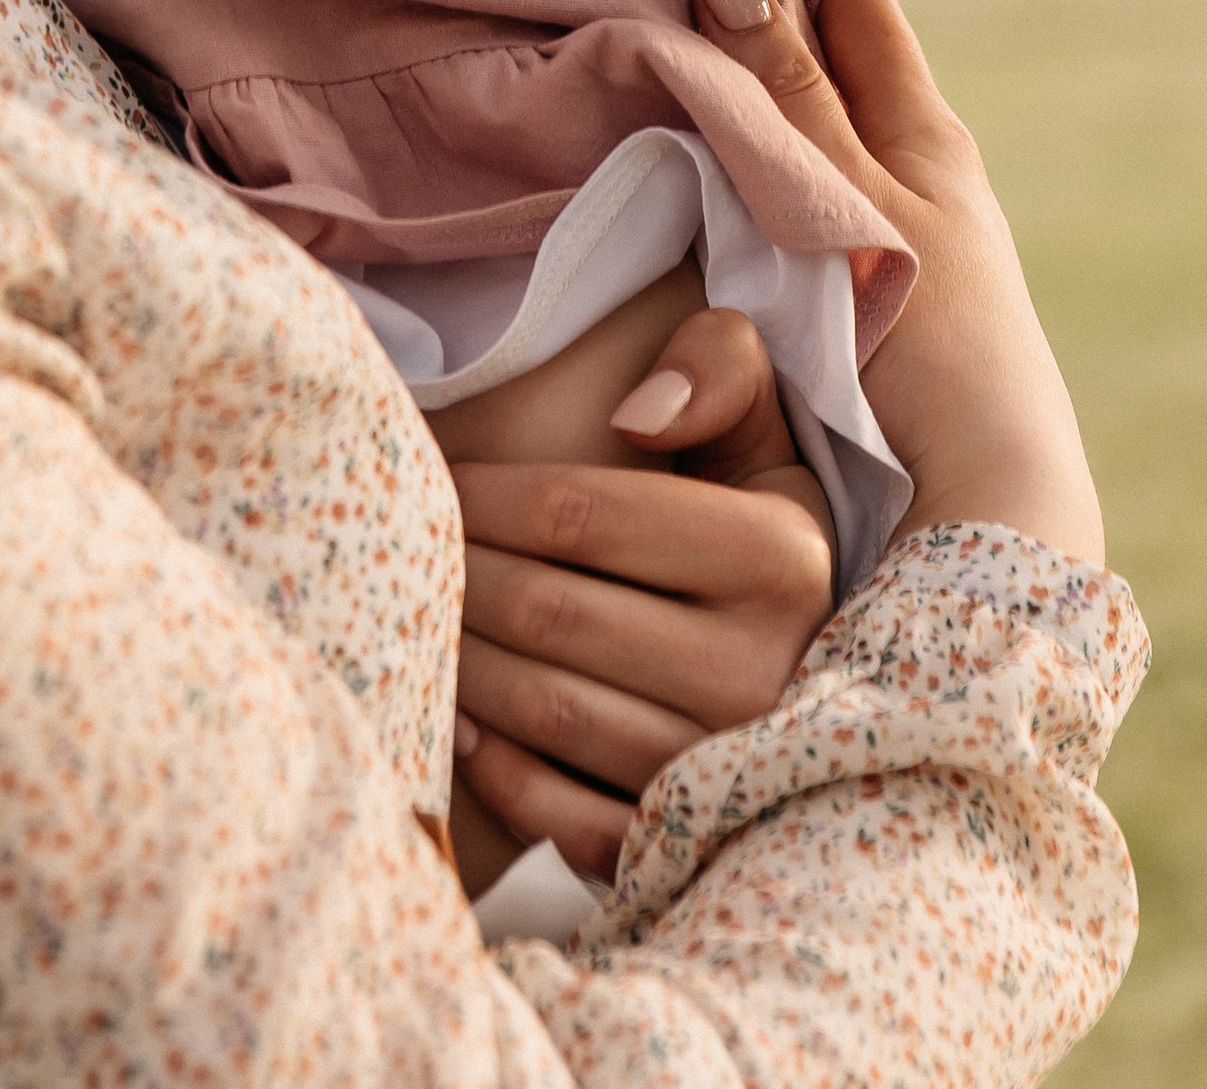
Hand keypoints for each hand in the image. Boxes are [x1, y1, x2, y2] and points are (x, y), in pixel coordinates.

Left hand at [451, 331, 833, 884]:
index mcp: (780, 557)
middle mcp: (764, 671)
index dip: (486, 492)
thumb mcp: (757, 428)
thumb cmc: (744, 522)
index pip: (581, 514)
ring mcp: (726, 769)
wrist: (798, 669)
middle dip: (458, 573)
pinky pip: (561, 816)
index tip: (438, 478)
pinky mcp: (689, 842)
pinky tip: (462, 720)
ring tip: (420, 620)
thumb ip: (718, 364)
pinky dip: (495, 768)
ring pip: (545, 708)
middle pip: (549, 612)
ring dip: (462, 661)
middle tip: (408, 549)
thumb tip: (635, 417)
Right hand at [691, 0, 1103, 567]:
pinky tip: (700, 151)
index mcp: (924, 128)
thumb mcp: (854, 204)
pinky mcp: (861, 290)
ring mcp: (889, 227)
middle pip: (832, 50)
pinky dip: (750, 149)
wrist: (978, 497)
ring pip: (809, 121)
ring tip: (667, 23)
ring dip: (751, 77)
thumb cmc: (931, 341)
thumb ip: (790, 99)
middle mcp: (913, 165)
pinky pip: (794, 186)